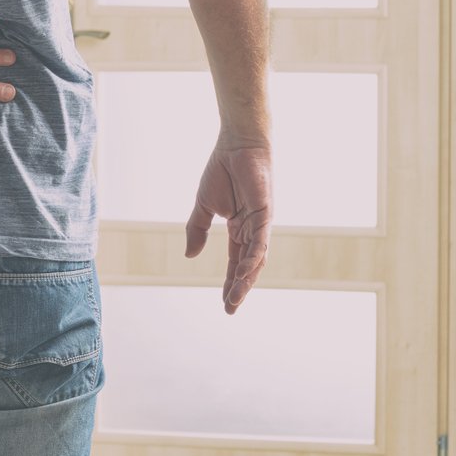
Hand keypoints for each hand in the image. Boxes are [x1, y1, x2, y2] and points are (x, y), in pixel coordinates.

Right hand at [186, 139, 271, 313]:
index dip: (229, 282)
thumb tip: (190, 255)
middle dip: (239, 288)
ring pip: (255, 259)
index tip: (224, 304)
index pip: (235, 262)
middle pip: (247, 266)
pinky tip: (243, 272)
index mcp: (239, 229)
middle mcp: (253, 230)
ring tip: (234, 298)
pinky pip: (260, 241)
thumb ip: (197, 230)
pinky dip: (253, 258)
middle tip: (230, 309)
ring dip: (245, 279)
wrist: (235, 146)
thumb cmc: (222, 171)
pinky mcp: (265, 214)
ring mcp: (260, 224)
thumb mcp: (203, 206)